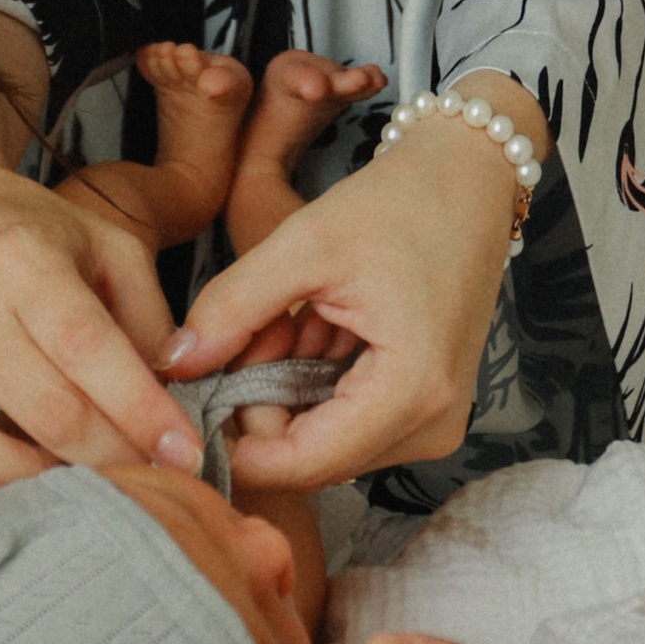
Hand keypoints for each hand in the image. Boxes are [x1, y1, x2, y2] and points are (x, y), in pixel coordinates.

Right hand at [0, 18, 203, 482]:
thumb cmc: (16, 228)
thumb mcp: (99, 239)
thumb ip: (146, 312)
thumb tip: (174, 393)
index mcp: (20, 261)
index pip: (88, 348)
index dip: (141, 409)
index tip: (188, 453)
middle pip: (48, 414)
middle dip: (116, 459)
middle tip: (162, 486)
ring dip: (47, 487)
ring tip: (94, 488)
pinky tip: (27, 488)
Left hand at [162, 84, 543, 487]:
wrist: (470, 179)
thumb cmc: (401, 203)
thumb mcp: (304, 245)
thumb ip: (234, 306)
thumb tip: (175, 365)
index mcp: (411, 391)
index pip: (302, 464)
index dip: (237, 444)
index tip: (197, 397)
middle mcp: (431, 425)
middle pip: (311, 455)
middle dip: (262, 401)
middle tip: (251, 329)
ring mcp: (433, 421)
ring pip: (324, 438)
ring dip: (286, 387)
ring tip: (289, 315)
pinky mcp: (426, 408)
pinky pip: (348, 419)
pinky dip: (315, 380)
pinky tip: (316, 324)